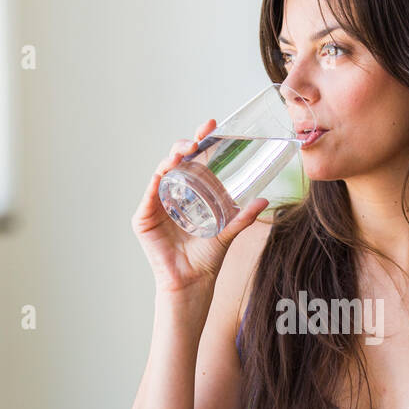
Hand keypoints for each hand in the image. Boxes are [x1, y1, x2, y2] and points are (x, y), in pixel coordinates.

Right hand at [130, 118, 270, 290]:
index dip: (201, 141)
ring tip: (186, 149)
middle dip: (186, 144)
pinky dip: (158, 179)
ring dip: (172, 157)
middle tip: (200, 136)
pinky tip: (167, 169)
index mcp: (191, 193)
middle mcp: (172, 194)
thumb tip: (264, 200)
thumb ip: (244, 217)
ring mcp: (156, 205)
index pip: (194, 160)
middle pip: (177, 161)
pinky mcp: (144, 218)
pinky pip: (150, 193)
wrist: (192, 283)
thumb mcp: (228, 232)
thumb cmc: (206, 259)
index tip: (212, 126)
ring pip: (162, 172)